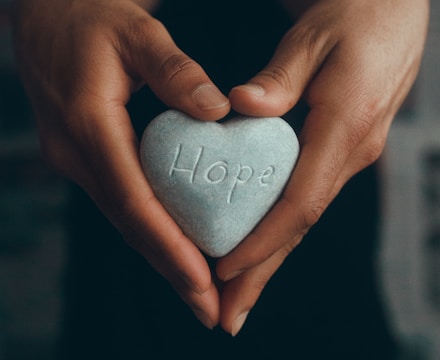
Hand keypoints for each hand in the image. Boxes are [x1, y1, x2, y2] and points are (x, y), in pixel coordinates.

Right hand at [12, 0, 230, 328]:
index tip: (203, 281)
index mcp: (90, 125)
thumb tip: (218, 109)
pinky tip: (176, 250)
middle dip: (171, 271)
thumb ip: (176, 71)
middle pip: (131, 225)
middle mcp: (78, 154)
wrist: (48, 15)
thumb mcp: (136, 33)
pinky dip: (152, 232)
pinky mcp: (88, 158)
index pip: (134, 201)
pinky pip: (124, 204)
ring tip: (200, 294)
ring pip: (127, 221)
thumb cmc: (91, 18)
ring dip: (163, 259)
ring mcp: (79, 159)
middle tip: (210, 310)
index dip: (169, 246)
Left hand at [217, 0, 428, 334]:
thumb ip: (279, 78)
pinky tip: (256, 247)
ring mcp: (347, 156)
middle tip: (227, 316)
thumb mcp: (313, 38)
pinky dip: (278, 231)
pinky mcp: (338, 152)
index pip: (300, 202)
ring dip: (268, 260)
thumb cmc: (354, 16)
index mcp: (345, 126)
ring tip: (234, 296)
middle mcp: (350, 153)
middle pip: (299, 227)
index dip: (263, 241)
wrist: (391, 10)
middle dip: (262, 274)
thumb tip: (241, 107)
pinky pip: (303, 201)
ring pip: (301, 220)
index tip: (224, 270)